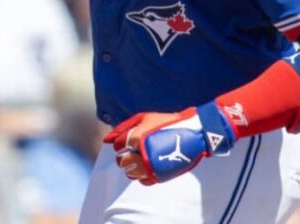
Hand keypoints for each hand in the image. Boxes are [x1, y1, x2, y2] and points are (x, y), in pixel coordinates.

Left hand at [104, 102, 236, 184]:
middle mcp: (143, 154)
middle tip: (132, 152)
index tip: (128, 142)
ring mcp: (152, 167)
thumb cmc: (166, 123)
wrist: (193, 134)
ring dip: (132, 167)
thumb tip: (107, 139)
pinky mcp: (160, 176)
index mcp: (137, 138)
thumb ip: (123, 128)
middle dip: (124, 156)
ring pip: (130, 173)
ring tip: (140, 159)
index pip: (118, 146)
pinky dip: (142, 175)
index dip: (121, 144)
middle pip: (121, 162)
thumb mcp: (144, 118)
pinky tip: (148, 166)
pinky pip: (143, 181)